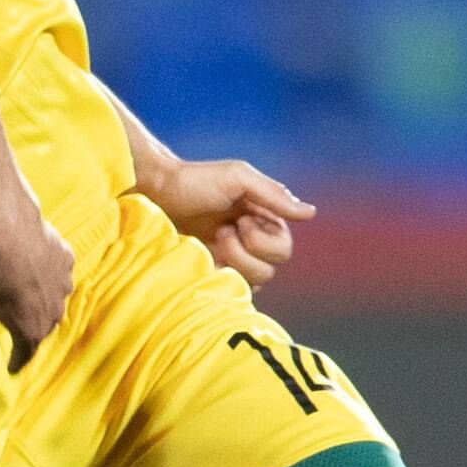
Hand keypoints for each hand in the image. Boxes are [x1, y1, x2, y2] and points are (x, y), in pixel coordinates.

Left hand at [0, 211, 75, 370]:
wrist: (12, 231)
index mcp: (30, 329)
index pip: (24, 354)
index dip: (16, 362)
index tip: (11, 369)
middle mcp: (53, 312)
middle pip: (43, 327)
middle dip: (30, 329)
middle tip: (17, 325)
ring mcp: (64, 285)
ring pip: (54, 298)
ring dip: (41, 298)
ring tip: (26, 289)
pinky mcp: (67, 261)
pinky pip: (58, 271)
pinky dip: (48, 272)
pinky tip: (36, 263)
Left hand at [135, 149, 312, 289]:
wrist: (156, 192)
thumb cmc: (196, 180)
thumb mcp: (238, 177)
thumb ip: (273, 195)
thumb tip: (310, 213)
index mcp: (265, 219)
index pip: (283, 248)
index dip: (263, 239)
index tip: (240, 220)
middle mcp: (254, 241)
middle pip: (271, 268)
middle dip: (246, 251)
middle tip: (221, 231)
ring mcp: (233, 258)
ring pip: (253, 282)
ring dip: (231, 261)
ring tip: (210, 241)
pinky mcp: (214, 271)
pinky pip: (232, 289)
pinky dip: (222, 277)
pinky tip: (206, 259)